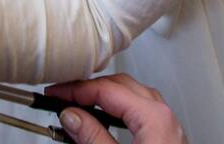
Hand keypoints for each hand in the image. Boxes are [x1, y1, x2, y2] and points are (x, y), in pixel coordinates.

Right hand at [45, 74, 185, 143]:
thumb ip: (93, 137)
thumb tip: (72, 116)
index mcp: (155, 117)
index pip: (106, 89)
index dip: (75, 90)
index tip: (54, 94)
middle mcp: (165, 117)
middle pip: (121, 85)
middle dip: (89, 88)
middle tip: (62, 97)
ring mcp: (169, 128)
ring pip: (133, 96)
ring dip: (105, 96)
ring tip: (80, 105)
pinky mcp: (167, 139)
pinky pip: (141, 111)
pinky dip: (119, 108)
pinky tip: (105, 118)